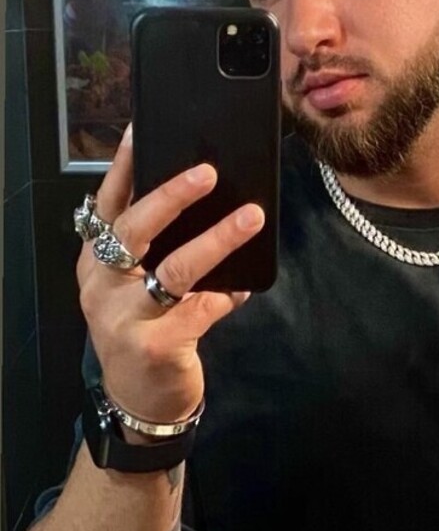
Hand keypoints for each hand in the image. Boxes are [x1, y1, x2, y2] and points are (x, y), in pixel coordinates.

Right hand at [76, 126, 264, 424]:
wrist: (139, 401)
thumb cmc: (144, 331)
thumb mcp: (135, 287)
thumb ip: (156, 250)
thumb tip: (203, 197)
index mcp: (96, 262)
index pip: (107, 205)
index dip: (124, 167)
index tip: (141, 129)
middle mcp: (103, 285)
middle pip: (135, 229)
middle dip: (172, 196)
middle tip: (208, 171)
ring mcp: (125, 317)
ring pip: (174, 269)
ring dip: (216, 240)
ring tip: (250, 217)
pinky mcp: (156, 344)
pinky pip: (202, 309)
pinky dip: (227, 294)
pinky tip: (244, 286)